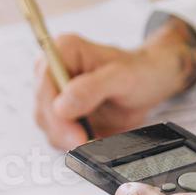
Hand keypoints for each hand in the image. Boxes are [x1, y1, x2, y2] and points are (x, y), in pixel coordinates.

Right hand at [34, 16, 195, 148]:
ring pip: (49, 126)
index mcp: (63, 51)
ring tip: (95, 139)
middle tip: (87, 142)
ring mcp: (56, 95)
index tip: (75, 131)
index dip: (55, 111)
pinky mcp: (64, 115)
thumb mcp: (122, 76)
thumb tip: (61, 107)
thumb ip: (91, 88)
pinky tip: (94, 140)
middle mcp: (53, 72)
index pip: (44, 83)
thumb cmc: (139, 71)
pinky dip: (75, 143)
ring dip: (69, 139)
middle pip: (43, 109)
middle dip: (64, 130)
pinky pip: (60, 136)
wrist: (151, 82)